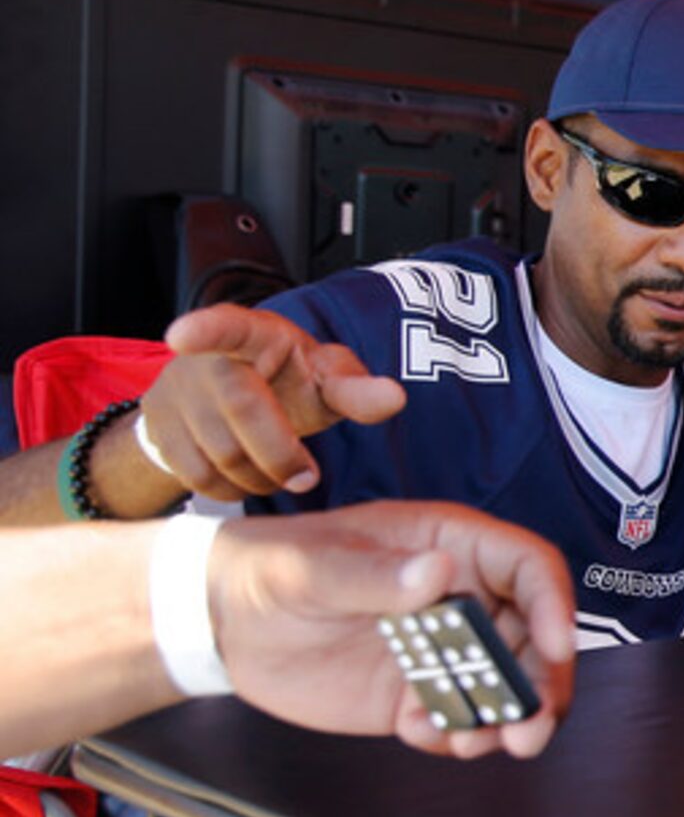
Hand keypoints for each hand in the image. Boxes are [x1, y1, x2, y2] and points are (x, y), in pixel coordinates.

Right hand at [140, 304, 406, 500]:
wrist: (229, 400)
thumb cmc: (289, 383)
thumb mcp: (326, 379)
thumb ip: (356, 388)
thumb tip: (394, 397)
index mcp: (252, 335)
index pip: (228, 326)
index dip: (205, 329)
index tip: (181, 335)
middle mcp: (203, 360)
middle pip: (242, 410)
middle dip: (281, 453)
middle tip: (307, 476)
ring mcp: (173, 393)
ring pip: (219, 452)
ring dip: (259, 477)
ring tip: (278, 471)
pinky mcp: (156, 428)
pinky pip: (196, 475)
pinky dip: (230, 489)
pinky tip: (248, 478)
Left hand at [210, 502, 576, 758]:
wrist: (220, 621)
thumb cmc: (268, 570)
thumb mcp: (313, 568)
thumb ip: (375, 575)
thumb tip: (438, 572)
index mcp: (448, 547)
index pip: (528, 568)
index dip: (552, 605)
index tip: (555, 647)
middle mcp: (458, 597)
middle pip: (532, 638)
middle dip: (541, 684)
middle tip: (531, 729)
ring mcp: (440, 648)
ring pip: (504, 684)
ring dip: (507, 718)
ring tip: (481, 743)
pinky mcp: (415, 692)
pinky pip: (457, 716)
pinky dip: (454, 734)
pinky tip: (420, 733)